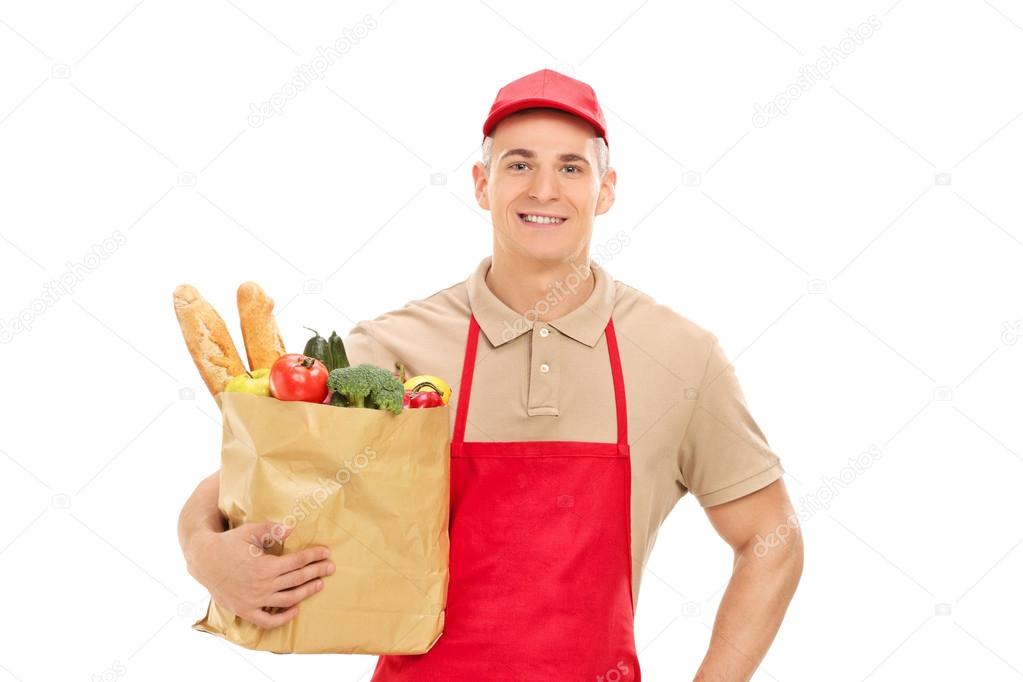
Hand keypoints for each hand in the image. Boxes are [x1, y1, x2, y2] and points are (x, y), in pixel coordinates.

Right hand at [187, 521, 334, 629]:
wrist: (204, 560)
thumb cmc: (228, 543)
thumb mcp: (249, 531)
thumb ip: (271, 530)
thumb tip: (292, 529)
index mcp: (265, 566)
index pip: (297, 562)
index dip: (313, 556)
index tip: (326, 553)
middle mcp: (262, 586)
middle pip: (297, 580)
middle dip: (317, 572)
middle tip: (331, 567)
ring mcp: (254, 601)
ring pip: (288, 600)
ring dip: (307, 592)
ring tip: (319, 584)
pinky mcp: (245, 611)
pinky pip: (268, 621)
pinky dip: (284, 618)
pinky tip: (296, 609)